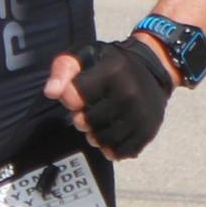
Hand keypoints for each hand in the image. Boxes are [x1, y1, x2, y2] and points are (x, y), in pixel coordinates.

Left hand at [48, 36, 177, 157]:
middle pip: (89, 122)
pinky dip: (112, 149)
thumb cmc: (111, 63)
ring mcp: (141, 115)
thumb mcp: (85, 55)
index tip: (76, 98)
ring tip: (97, 125)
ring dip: (95, 136)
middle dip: (82, 119)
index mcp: (111, 72)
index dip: (70, 100)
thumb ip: (63, 70)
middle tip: (86, 112)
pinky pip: (123, 151)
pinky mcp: (149, 131)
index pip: (75, 97)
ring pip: (105, 139)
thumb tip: (51, 92)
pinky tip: (110, 138)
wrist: (153, 68)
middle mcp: (129, 94)